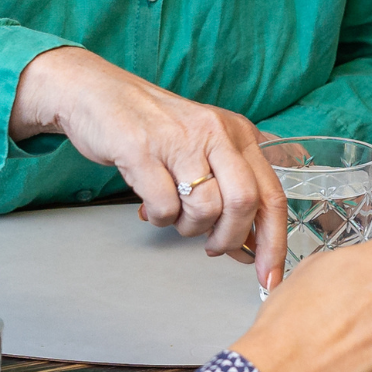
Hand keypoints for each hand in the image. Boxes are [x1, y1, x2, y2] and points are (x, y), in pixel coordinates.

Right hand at [11, 47, 286, 285]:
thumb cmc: (154, 128)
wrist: (97, 94)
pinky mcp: (143, 151)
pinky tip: (152, 205)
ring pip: (205, 209)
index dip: (274, 242)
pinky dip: (160, 219)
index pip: (272, 194)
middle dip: (230, 238)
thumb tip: (251, 246)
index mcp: (238, 133)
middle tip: (212, 246)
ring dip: (189, 227)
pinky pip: (165, 207)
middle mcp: (215, 132)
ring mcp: (179, 140)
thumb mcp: (204, 146)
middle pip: (244, 203)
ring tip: (175, 215)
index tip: (269, 276)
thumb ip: (230, 188)